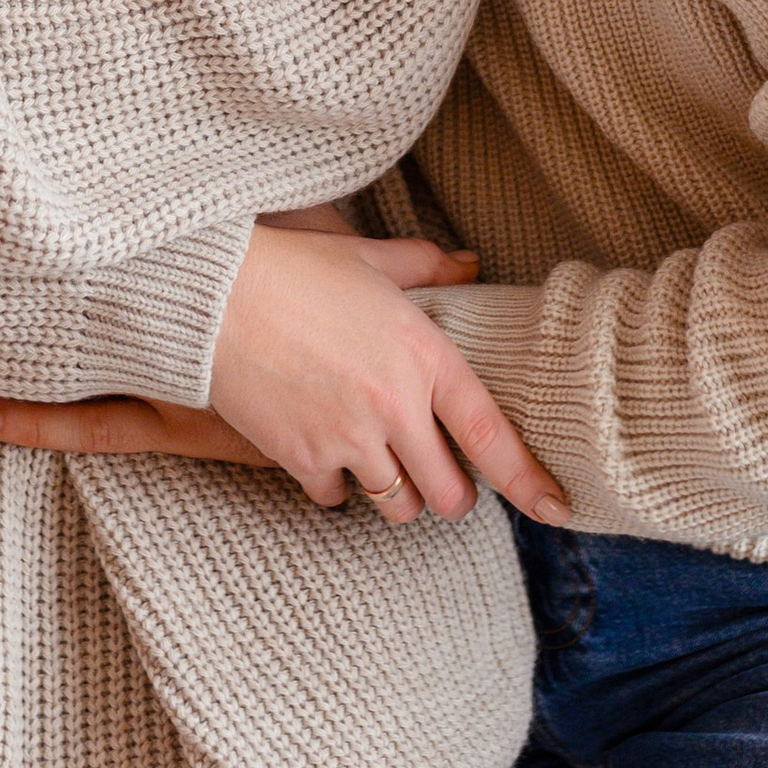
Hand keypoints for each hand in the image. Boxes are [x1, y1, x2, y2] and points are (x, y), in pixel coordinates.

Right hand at [0, 226, 568, 530]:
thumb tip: (469, 263)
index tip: (557, 511)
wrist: (210, 293)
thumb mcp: (368, 257)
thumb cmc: (291, 267)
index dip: (531, 481)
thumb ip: (427, 266)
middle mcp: (396, 406)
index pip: (493, 434)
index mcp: (425, 354)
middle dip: (449, 494)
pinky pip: (337, 500)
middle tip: (437, 477)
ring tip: (382, 466)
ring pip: (397, 505)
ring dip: (396, 494)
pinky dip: (336, 488)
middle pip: (449, 493)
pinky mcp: (301, 457)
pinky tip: (325, 458)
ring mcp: (349, 437)